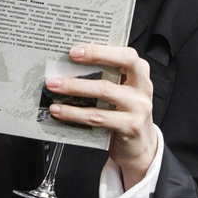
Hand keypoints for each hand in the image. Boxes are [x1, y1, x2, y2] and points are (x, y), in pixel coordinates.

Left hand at [47, 44, 158, 186]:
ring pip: (104, 91)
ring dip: (74, 87)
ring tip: (54, 86)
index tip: (77, 50)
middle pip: (122, 64)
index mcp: (140, 74)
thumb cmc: (125, 114)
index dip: (102, 49)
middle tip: (66, 60)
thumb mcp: (122, 92)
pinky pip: (97, 117)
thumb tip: (71, 66)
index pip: (125, 54)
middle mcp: (143, 88)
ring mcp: (139, 107)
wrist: (140, 147)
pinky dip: (74, 113)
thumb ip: (107, 78)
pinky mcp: (129, 126)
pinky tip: (59, 111)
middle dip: (93, 57)